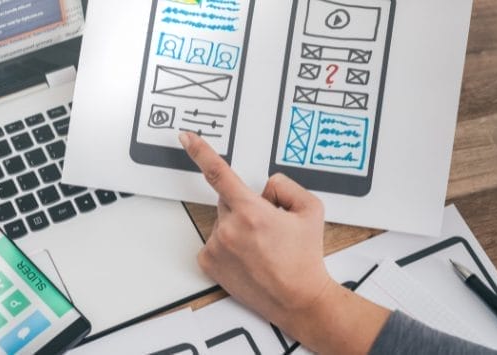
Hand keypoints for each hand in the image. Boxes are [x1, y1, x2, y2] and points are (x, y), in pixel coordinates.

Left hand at [180, 132, 388, 353]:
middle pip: (228, 201)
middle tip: (268, 229)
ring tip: (262, 248)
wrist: (298, 298)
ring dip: (237, 228)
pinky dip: (228, 245)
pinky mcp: (208, 263)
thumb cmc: (304, 258)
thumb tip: (266, 187)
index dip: (200, 151)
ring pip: (222, 222)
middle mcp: (228, 228)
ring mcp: (216, 247)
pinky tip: (248, 257)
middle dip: (245, 207)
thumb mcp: (310, 210)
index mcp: (251, 211)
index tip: (186, 137)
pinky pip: (215, 242)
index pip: (218, 172)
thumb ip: (286, 186)